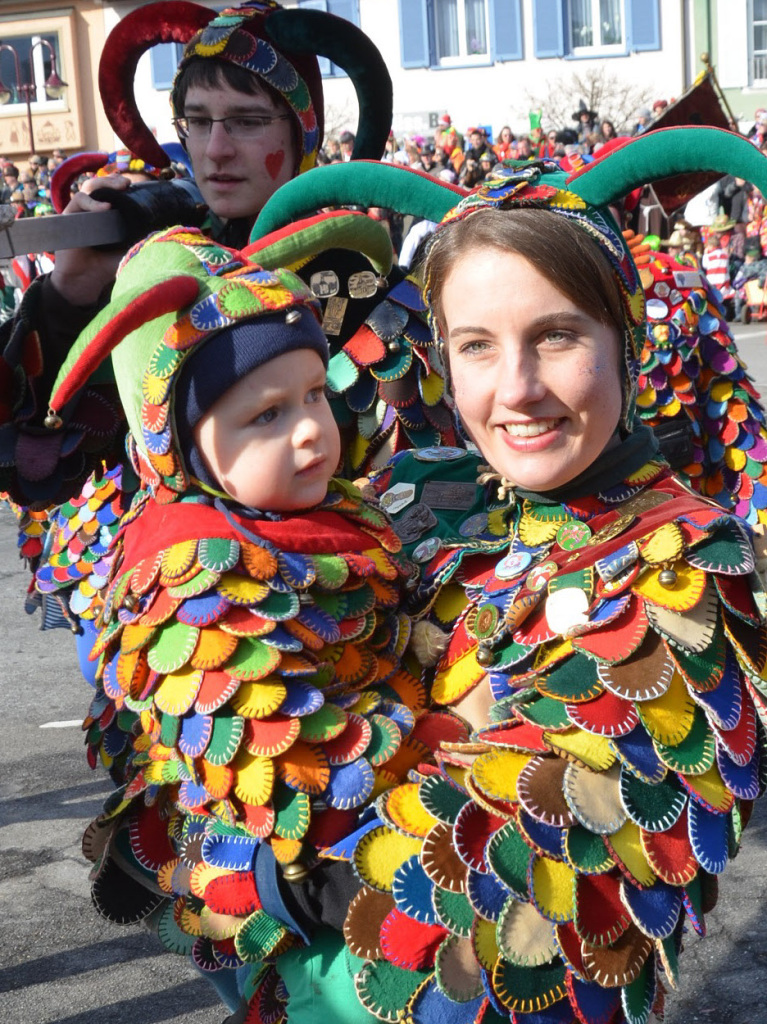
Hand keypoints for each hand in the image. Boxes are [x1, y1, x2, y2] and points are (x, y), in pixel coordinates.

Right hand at [50, 174, 131, 305]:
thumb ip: (140, 241)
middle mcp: (93, 211)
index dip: (122, 187)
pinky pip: (79, 200)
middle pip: (102, 186)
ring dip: (104, 184)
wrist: (85, 281)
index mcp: (108, 216)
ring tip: (119, 188)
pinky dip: (92, 202)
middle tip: (127, 182)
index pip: (114, 194)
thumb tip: (160, 232)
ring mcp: (81, 212)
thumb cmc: (106, 266)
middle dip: (114, 181)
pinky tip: (105, 208)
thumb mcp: (128, 251)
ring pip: (90, 188)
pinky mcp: (69, 216)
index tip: (136, 187)